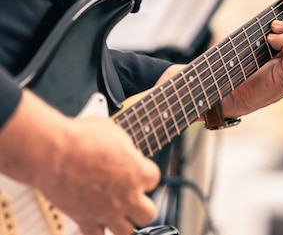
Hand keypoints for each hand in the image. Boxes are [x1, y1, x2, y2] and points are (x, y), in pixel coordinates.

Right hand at [0, 90, 159, 234]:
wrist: (54, 153)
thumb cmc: (82, 138)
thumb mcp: (114, 132)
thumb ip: (125, 147)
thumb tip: (125, 151)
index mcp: (140, 172)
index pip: (154, 179)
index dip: (144, 173)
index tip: (134, 168)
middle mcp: (128, 196)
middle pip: (149, 213)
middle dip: (142, 205)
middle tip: (131, 196)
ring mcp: (107, 211)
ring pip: (127, 231)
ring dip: (124, 223)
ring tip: (116, 212)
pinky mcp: (85, 219)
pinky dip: (96, 231)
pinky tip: (93, 222)